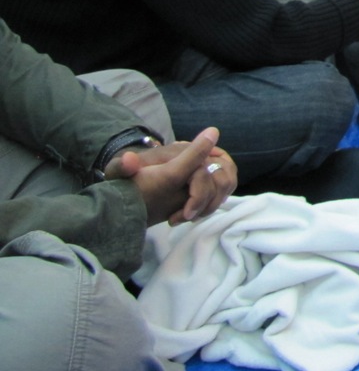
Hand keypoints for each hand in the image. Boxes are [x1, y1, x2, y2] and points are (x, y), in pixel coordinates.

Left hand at [105, 126, 236, 225]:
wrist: (139, 175)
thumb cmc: (131, 176)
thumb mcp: (119, 171)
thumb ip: (122, 166)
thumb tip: (129, 160)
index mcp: (177, 153)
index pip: (202, 170)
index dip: (198, 196)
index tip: (186, 216)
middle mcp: (197, 155)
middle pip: (221, 178)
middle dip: (204, 203)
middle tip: (185, 217)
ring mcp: (207, 162)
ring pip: (227, 181)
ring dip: (212, 203)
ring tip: (189, 215)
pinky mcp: (211, 173)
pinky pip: (227, 185)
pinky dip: (216, 200)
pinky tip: (196, 212)